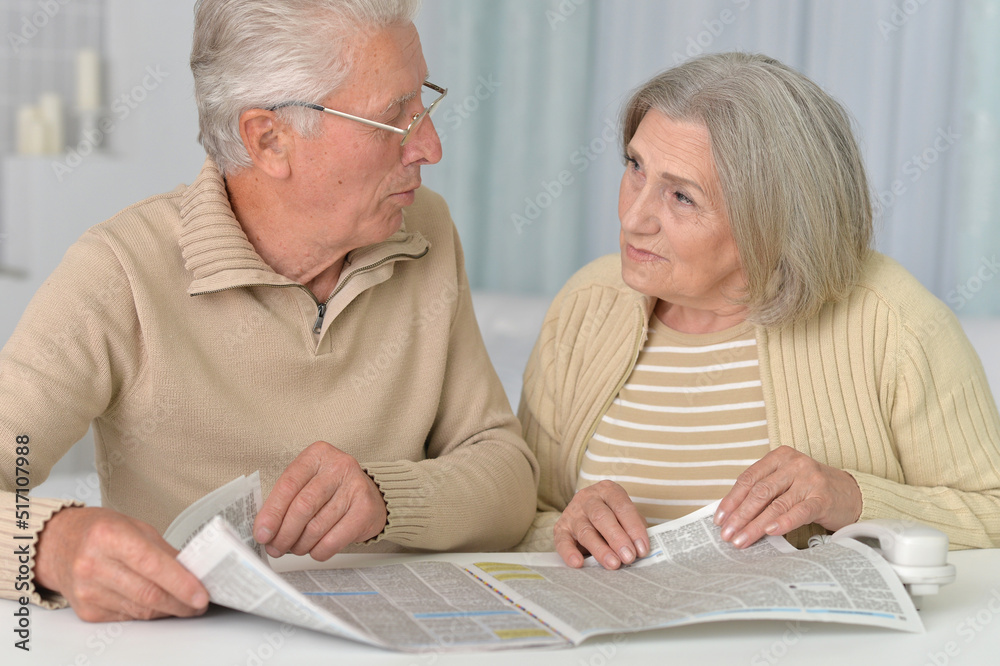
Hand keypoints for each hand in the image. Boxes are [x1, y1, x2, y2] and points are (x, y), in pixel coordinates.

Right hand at [33, 506, 208, 621]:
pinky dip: (148, 612)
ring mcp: (87, 590)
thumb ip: (164, 550)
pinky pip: (128, 617)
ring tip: (184, 603)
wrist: (59, 544)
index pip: (152, 565)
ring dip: (168, 610)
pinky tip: (157, 604)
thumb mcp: (135, 527)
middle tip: (199, 603)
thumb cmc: (100, 531)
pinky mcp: (86, 610)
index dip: (181, 583)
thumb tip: (193, 572)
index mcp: (109, 536)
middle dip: (181, 603)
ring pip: (141, 610)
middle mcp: (93, 564)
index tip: (201, 594)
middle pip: (148, 594)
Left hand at [253, 441, 386, 559]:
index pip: (288, 484)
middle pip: (303, 506)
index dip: (272, 513)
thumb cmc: (332, 490)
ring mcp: (355, 486)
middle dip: (284, 533)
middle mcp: (338, 466)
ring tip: (295, 548)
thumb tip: (264, 530)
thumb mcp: (308, 482)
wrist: (371, 496)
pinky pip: (334, 539)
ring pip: (316, 526)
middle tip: (275, 547)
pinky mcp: (365, 509)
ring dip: (300, 545)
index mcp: (317, 454)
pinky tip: (314, 550)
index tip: (261, 533)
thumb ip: (286, 500)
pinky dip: (318, 551)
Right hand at [553, 480, 649, 568]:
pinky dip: (569, 553)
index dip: (634, 528)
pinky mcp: (560, 528)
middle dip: (617, 538)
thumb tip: (641, 549)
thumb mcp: (624, 515)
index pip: (622, 507)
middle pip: (602, 517)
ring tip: (613, 564)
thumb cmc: (612, 516)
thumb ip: (633, 529)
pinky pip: (562, 541)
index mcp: (607, 491)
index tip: (642, 548)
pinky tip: (578, 563)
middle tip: (629, 556)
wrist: (584, 511)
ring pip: (585, 531)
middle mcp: (588, 499)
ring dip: (601, 550)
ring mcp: (572, 513)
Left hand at [714, 446, 861, 547]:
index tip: (719, 518)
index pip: (748, 479)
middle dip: (739, 515)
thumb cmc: (811, 489)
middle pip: (759, 492)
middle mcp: (794, 465)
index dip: (731, 500)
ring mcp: (809, 480)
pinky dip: (783, 522)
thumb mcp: (785, 481)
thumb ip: (763, 490)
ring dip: (755, 525)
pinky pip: (799, 511)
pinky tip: (770, 531)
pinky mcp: (822, 498)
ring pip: (775, 504)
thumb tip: (731, 514)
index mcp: (779, 457)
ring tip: (741, 540)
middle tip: (726, 534)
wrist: (851, 493)